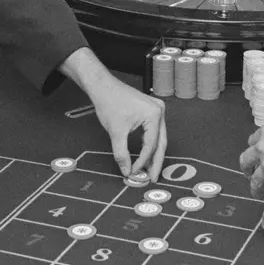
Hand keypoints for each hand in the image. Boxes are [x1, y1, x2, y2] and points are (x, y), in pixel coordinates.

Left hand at [57, 48, 166, 178]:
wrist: (103, 87)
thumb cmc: (110, 101)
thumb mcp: (116, 132)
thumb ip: (122, 154)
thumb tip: (127, 170)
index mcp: (154, 114)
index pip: (151, 145)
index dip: (143, 161)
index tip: (135, 172)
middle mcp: (159, 111)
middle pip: (160, 143)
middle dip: (155, 162)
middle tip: (152, 178)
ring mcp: (156, 110)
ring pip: (158, 138)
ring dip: (153, 154)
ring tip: (148, 170)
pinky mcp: (150, 111)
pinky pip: (153, 131)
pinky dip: (149, 144)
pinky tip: (145, 155)